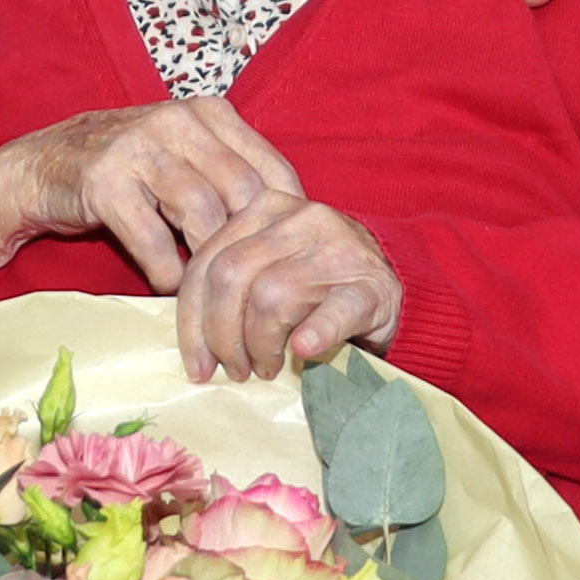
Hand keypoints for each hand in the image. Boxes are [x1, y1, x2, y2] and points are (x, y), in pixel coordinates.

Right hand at [0, 98, 301, 289]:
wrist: (41, 167)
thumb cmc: (128, 171)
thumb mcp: (185, 159)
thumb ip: (230, 179)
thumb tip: (291, 230)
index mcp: (208, 113)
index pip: (271, 168)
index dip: (288, 222)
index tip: (289, 263)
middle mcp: (178, 122)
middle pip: (241, 194)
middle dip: (251, 250)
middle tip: (257, 294)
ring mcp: (139, 147)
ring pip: (201, 216)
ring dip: (210, 266)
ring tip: (214, 298)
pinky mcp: (104, 181)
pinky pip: (152, 238)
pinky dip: (166, 271)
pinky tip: (169, 289)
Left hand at [175, 191, 401, 381]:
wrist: (389, 281)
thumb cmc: (316, 283)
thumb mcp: (269, 264)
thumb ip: (230, 282)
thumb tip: (191, 341)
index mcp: (262, 209)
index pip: (207, 262)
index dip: (192, 320)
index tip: (196, 363)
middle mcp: (298, 218)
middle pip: (230, 276)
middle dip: (221, 335)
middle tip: (233, 370)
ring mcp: (337, 248)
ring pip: (271, 296)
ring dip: (260, 345)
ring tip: (267, 368)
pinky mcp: (371, 285)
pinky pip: (335, 310)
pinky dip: (316, 333)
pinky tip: (304, 350)